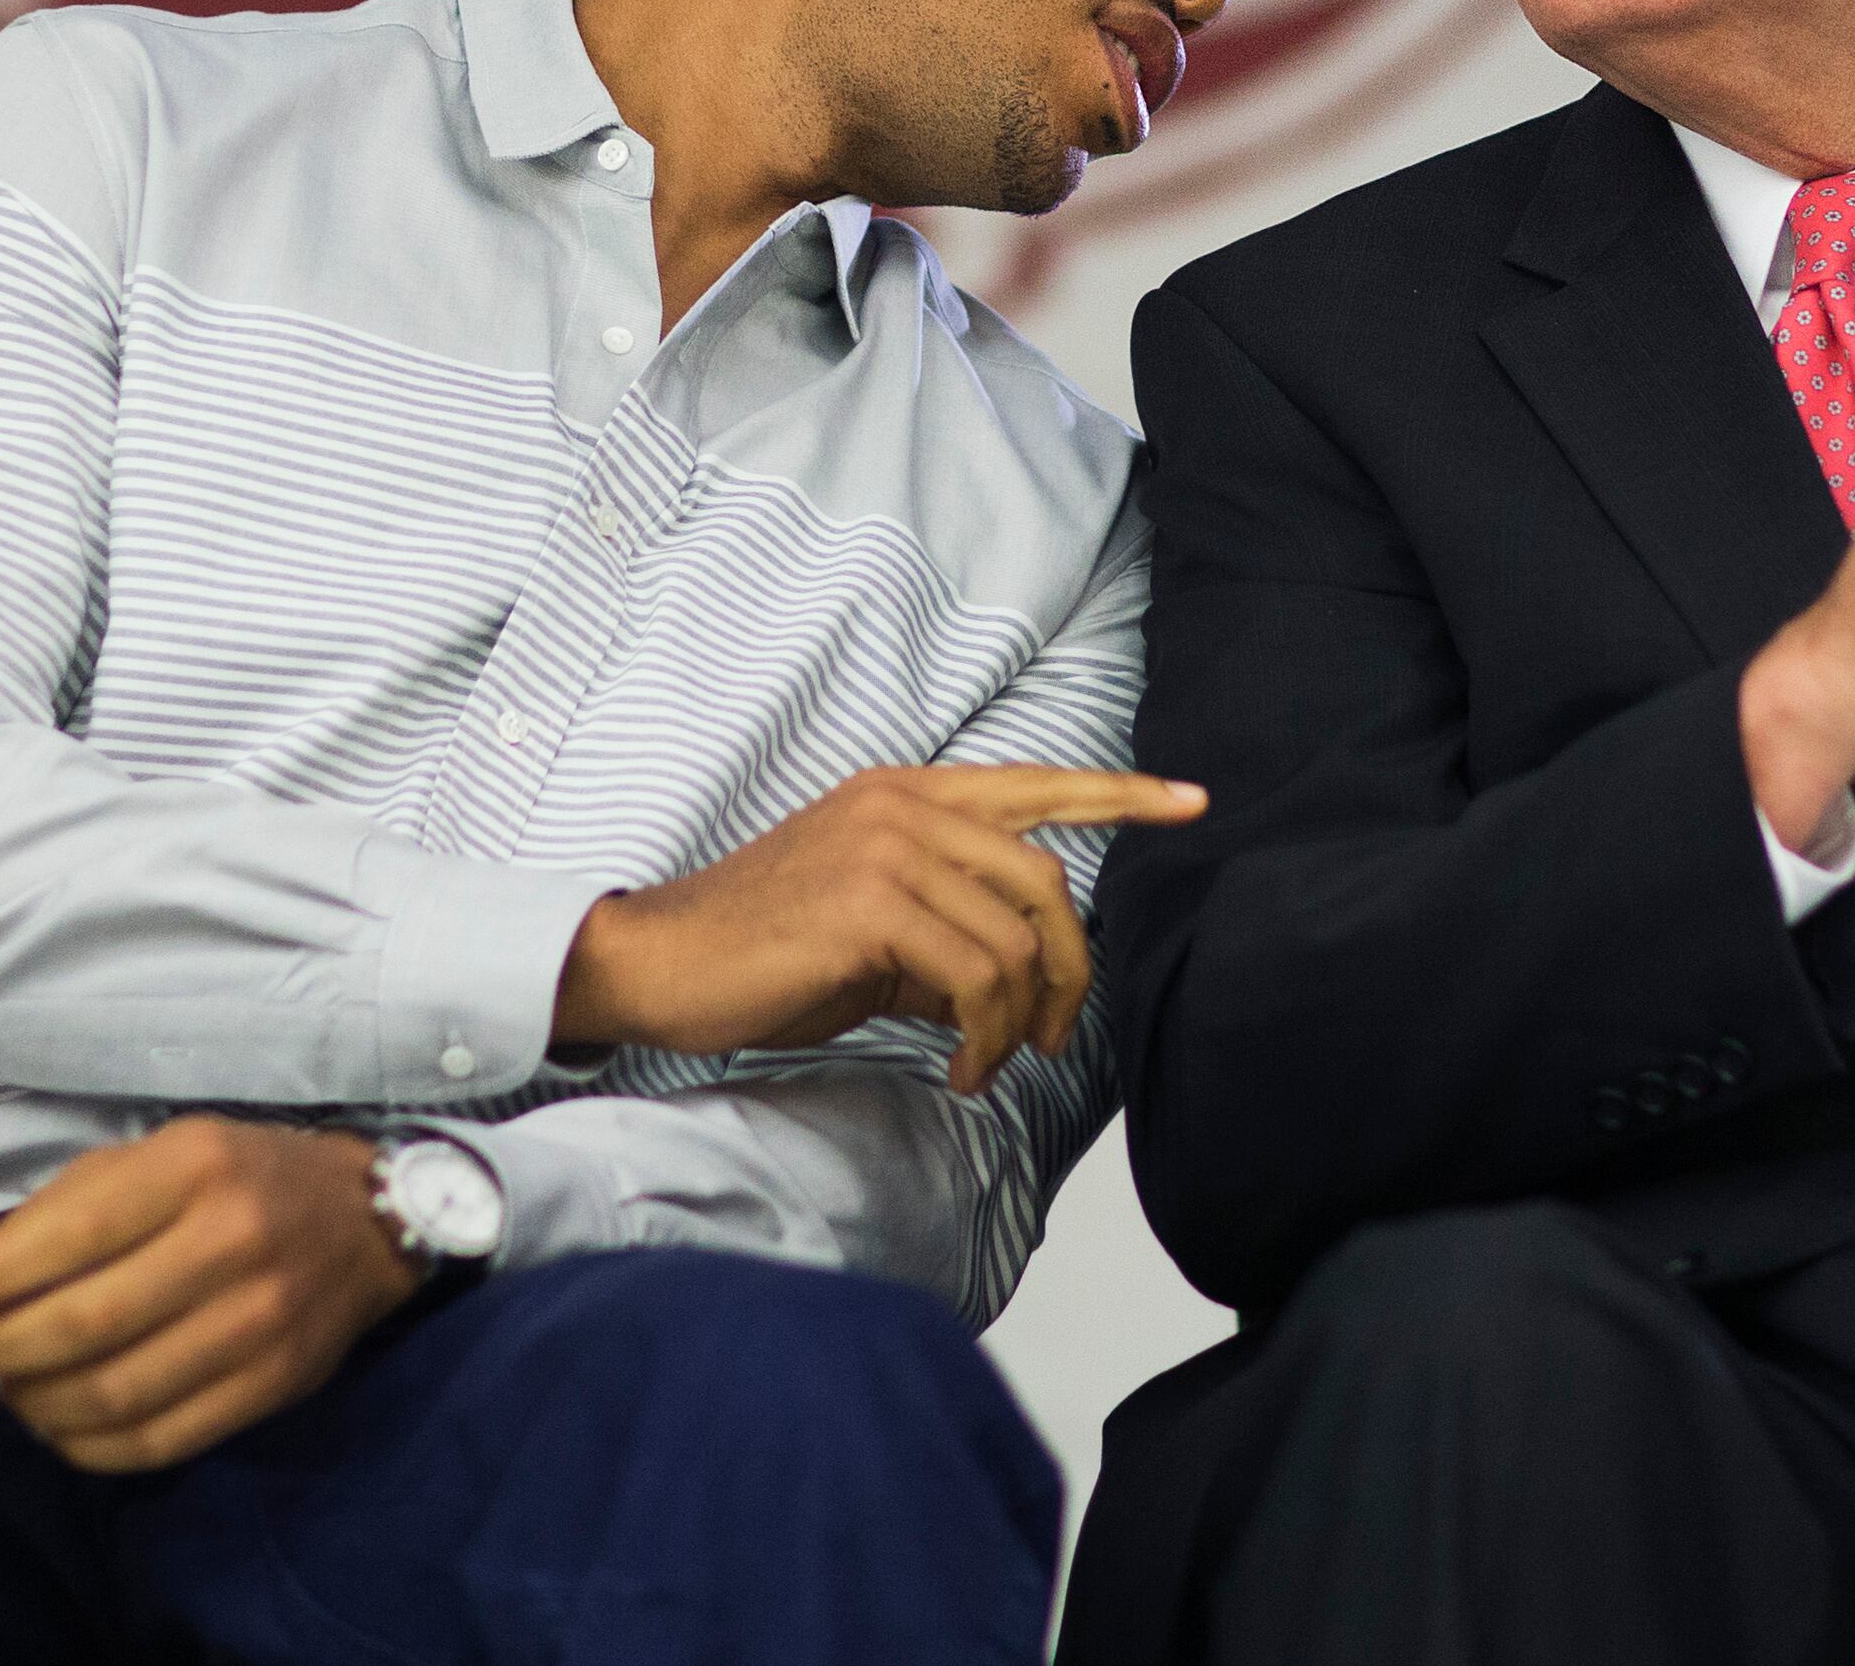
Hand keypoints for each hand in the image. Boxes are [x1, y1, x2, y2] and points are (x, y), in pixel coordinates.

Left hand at [0, 1115, 416, 1473]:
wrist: (368, 1221)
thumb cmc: (237, 1177)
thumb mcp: (156, 1156)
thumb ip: (63, 1212)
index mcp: (195, 1168)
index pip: (67, 1237)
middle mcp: (233, 1243)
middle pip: (83, 1326)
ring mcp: (260, 1322)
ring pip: (113, 1394)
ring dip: (32, 1403)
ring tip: (4, 1385)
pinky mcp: (273, 1385)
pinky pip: (157, 1442)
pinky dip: (85, 1447)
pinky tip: (57, 1424)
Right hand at [549, 764, 1206, 1095]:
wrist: (660, 963)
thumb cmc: (765, 951)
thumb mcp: (875, 928)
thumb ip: (949, 928)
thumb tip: (1019, 983)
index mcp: (910, 794)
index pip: (1039, 783)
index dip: (1123, 794)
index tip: (1194, 801)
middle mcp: (906, 805)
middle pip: (1049, 881)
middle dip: (1070, 972)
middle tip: (1051, 1039)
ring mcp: (888, 847)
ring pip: (1017, 938)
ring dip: (1019, 1022)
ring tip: (986, 1066)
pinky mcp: (871, 904)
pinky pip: (976, 978)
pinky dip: (985, 1038)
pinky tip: (960, 1070)